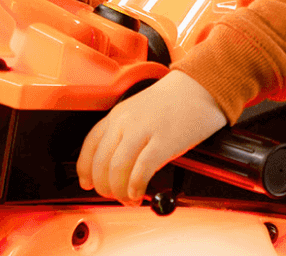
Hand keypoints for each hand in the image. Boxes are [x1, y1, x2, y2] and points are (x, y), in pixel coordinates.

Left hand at [76, 70, 226, 204]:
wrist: (201, 86)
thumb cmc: (175, 100)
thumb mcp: (139, 110)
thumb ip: (125, 131)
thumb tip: (116, 162)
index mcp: (118, 114)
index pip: (90, 145)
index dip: (85, 169)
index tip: (87, 183)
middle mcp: (125, 122)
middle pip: (101, 162)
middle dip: (104, 186)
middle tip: (113, 196)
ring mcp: (143, 131)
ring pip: (117, 169)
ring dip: (120, 191)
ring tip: (129, 199)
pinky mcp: (163, 142)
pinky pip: (141, 170)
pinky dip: (136, 187)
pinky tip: (139, 193)